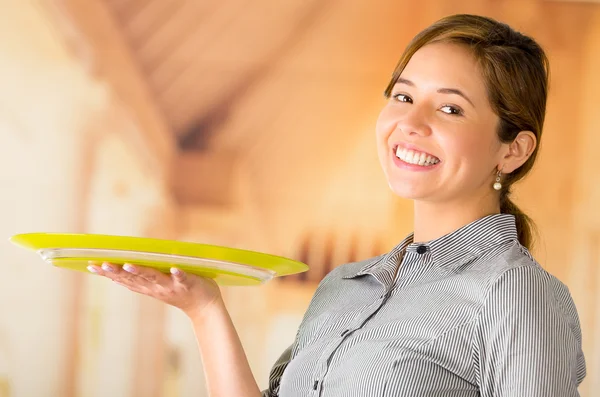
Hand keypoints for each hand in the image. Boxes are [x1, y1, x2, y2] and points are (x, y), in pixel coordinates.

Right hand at [87, 262, 222, 317]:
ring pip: (154, 278)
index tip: (90, 265)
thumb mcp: (157, 284)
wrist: (204, 305)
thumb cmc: (179, 290)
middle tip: (101, 264)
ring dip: (141, 272)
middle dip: (117, 272)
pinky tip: (173, 268)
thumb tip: (124, 261)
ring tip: (128, 264)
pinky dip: (178, 274)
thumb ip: (143, 275)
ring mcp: (172, 286)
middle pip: (134, 278)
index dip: (108, 273)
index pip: (124, 279)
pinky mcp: (189, 283)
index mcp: (148, 286)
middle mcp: (156, 287)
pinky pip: (183, 278)